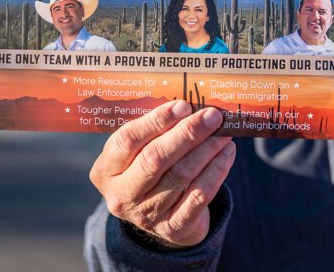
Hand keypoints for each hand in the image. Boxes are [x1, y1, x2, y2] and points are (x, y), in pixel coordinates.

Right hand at [89, 101, 235, 248]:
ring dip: (207, 149)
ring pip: (181, 175)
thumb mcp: (138, 152)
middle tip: (212, 116)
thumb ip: (154, 131)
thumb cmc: (149, 170)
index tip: (183, 105)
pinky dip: (216, 171)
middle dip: (187, 133)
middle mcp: (122, 195)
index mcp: (106, 170)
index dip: (157, 121)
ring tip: (224, 132)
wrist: (159, 217)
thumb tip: (189, 106)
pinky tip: (227, 153)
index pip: (128, 140)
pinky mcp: (173, 228)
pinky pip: (199, 196)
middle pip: (155, 158)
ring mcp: (146, 215)